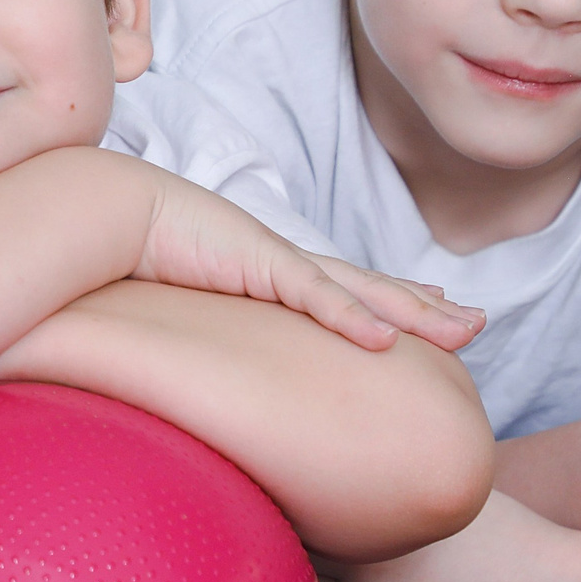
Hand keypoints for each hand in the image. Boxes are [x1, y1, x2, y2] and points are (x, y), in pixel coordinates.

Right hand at [133, 174, 482, 352]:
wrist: (103, 210)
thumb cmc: (126, 256)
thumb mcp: (175, 304)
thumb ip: (194, 335)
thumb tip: (190, 371)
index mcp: (265, 272)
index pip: (340, 288)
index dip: (385, 300)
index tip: (427, 307)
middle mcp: (281, 263)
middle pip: (369, 289)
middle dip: (425, 309)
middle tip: (476, 325)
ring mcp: (274, 261)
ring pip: (363, 292)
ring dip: (416, 313)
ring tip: (465, 333)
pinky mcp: (256, 262)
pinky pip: (314, 295)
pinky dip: (351, 316)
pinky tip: (385, 340)